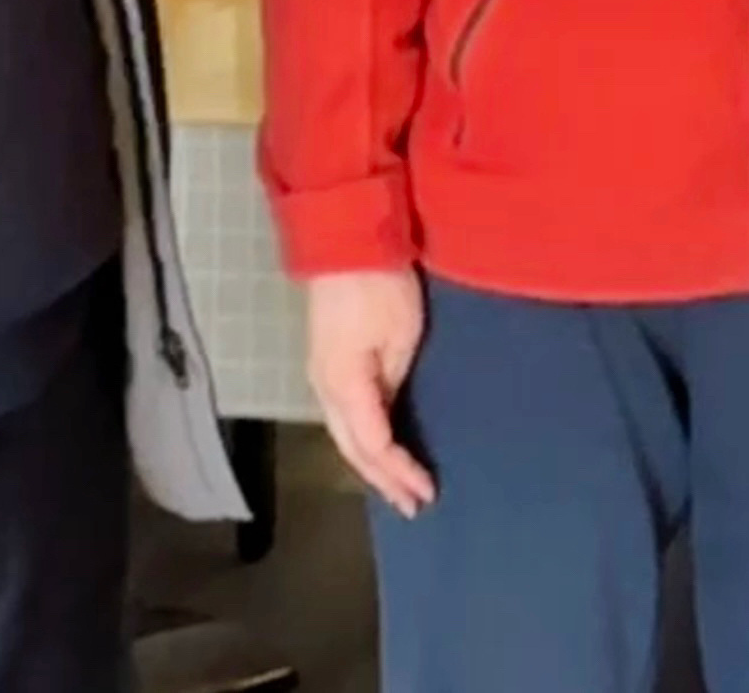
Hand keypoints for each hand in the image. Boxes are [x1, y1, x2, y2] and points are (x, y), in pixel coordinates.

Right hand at [304, 268, 440, 515]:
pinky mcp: (328, 366)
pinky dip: (364, 442)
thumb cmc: (380, 285)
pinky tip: (379, 451)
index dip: (399, 472)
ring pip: (345, 437)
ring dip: (371, 466)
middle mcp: (326, 388)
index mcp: (344, 384)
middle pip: (353, 450)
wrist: (345, 242)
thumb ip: (392, 379)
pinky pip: (346, 418)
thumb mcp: (398, 334)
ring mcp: (322, 378)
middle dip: (383, 481)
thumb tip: (392, 411)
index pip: (373, 445)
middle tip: (413, 506)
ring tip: (397, 490)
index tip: (427, 492)